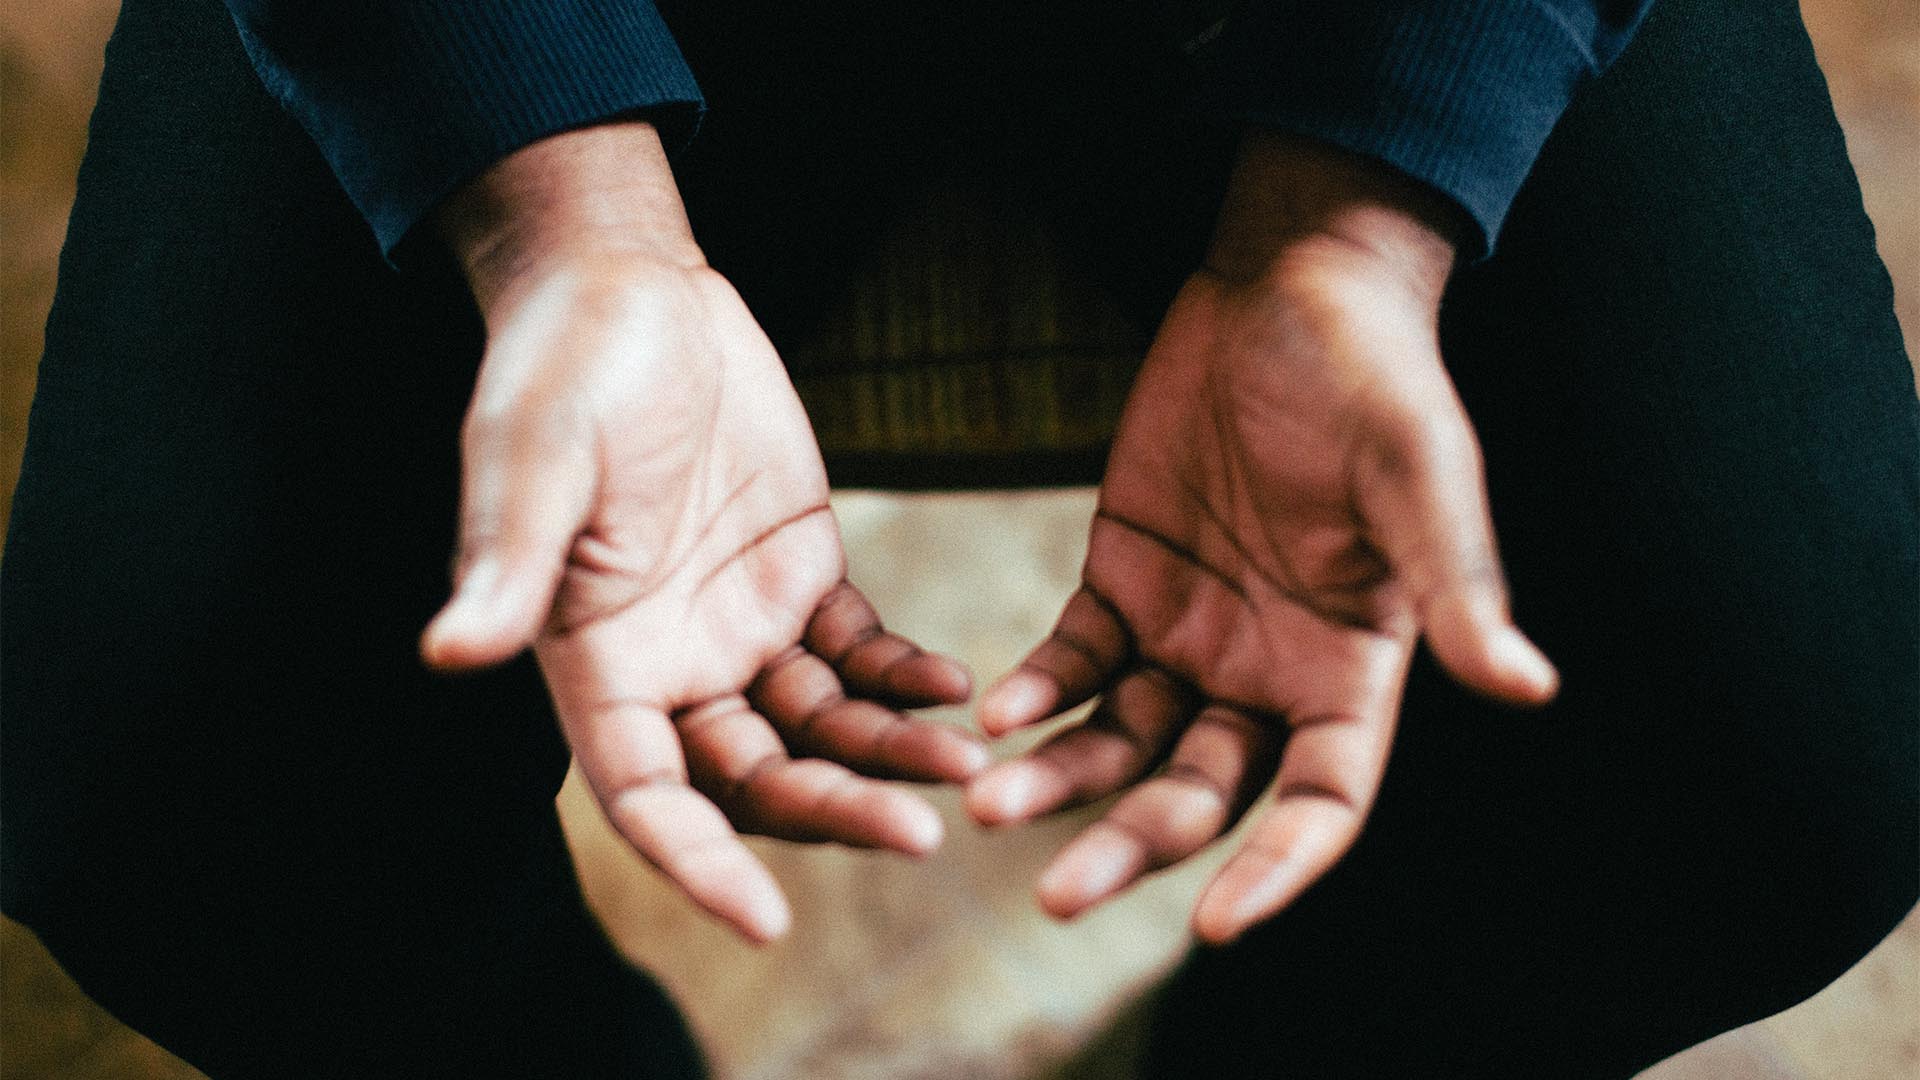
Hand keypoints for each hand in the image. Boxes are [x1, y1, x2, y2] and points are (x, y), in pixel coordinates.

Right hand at [420, 124, 982, 942]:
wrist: (633, 288)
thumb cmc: (563, 365)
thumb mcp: (536, 455)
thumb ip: (514, 560)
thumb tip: (452, 650)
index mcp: (596, 659)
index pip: (644, 796)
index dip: (697, 865)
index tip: (767, 921)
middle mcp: (670, 663)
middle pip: (754, 779)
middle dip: (833, 813)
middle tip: (921, 836)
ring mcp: (739, 623)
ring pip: (820, 728)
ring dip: (890, 754)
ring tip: (972, 765)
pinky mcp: (799, 573)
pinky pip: (859, 652)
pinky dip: (905, 678)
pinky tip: (957, 686)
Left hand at [966, 134, 1557, 943]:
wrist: (1291, 286)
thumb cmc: (1376, 377)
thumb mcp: (1420, 474)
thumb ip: (1454, 584)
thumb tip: (1527, 685)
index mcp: (1353, 667)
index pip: (1321, 801)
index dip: (1276, 867)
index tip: (1214, 924)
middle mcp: (1268, 671)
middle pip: (1201, 792)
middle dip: (1132, 844)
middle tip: (1055, 895)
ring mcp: (1191, 632)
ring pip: (1122, 740)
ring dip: (1062, 778)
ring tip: (991, 805)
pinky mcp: (1123, 581)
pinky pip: (1076, 660)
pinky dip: (1039, 690)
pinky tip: (996, 711)